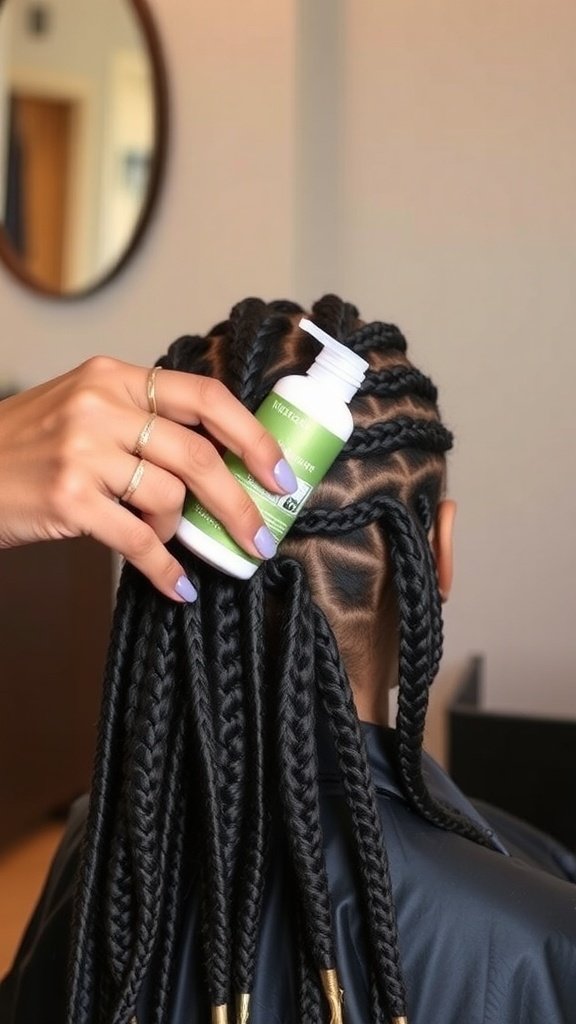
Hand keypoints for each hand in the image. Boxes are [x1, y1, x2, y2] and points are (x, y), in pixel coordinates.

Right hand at [0, 356, 296, 599]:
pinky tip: (176, 585)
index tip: (279, 474)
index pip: (206, 397)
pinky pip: (139, 540)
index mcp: (115, 377)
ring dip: (178, 532)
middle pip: (199, 457)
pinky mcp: (67, 498)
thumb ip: (143, 422)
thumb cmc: (26, 448)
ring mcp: (82, 450)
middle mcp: (101, 405)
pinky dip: (164, 569)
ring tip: (165, 542)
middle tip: (260, 537)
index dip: (253, 438)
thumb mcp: (83, 410)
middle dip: (240, 504)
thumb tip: (221, 464)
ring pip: (169, 498)